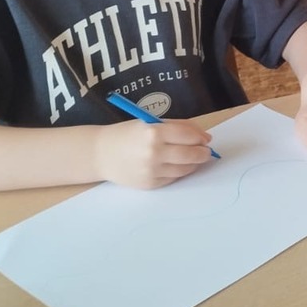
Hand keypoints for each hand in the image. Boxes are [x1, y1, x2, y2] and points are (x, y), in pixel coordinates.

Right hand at [94, 119, 214, 188]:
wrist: (101, 154)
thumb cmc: (128, 134)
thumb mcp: (151, 122)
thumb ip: (178, 127)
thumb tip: (206, 137)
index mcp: (154, 132)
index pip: (188, 135)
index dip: (200, 138)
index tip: (205, 139)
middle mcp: (153, 152)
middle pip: (191, 154)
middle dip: (203, 153)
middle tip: (206, 152)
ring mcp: (152, 170)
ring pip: (185, 169)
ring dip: (194, 164)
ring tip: (193, 158)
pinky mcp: (150, 184)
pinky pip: (173, 178)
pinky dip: (179, 172)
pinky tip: (177, 165)